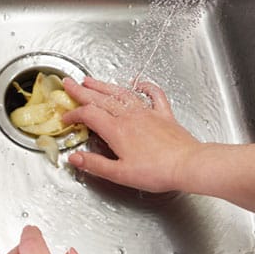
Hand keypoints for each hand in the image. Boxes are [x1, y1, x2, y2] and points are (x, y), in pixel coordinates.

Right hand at [62, 76, 200, 192]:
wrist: (188, 165)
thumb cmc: (156, 172)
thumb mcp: (119, 174)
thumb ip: (94, 164)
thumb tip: (74, 158)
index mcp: (117, 130)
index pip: (89, 115)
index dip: (74, 115)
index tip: (66, 118)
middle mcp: (130, 117)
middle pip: (101, 99)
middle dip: (82, 90)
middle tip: (69, 83)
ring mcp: (147, 113)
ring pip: (121, 93)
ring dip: (104, 85)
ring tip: (91, 80)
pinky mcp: (164, 115)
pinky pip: (154, 95)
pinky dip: (145, 86)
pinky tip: (138, 82)